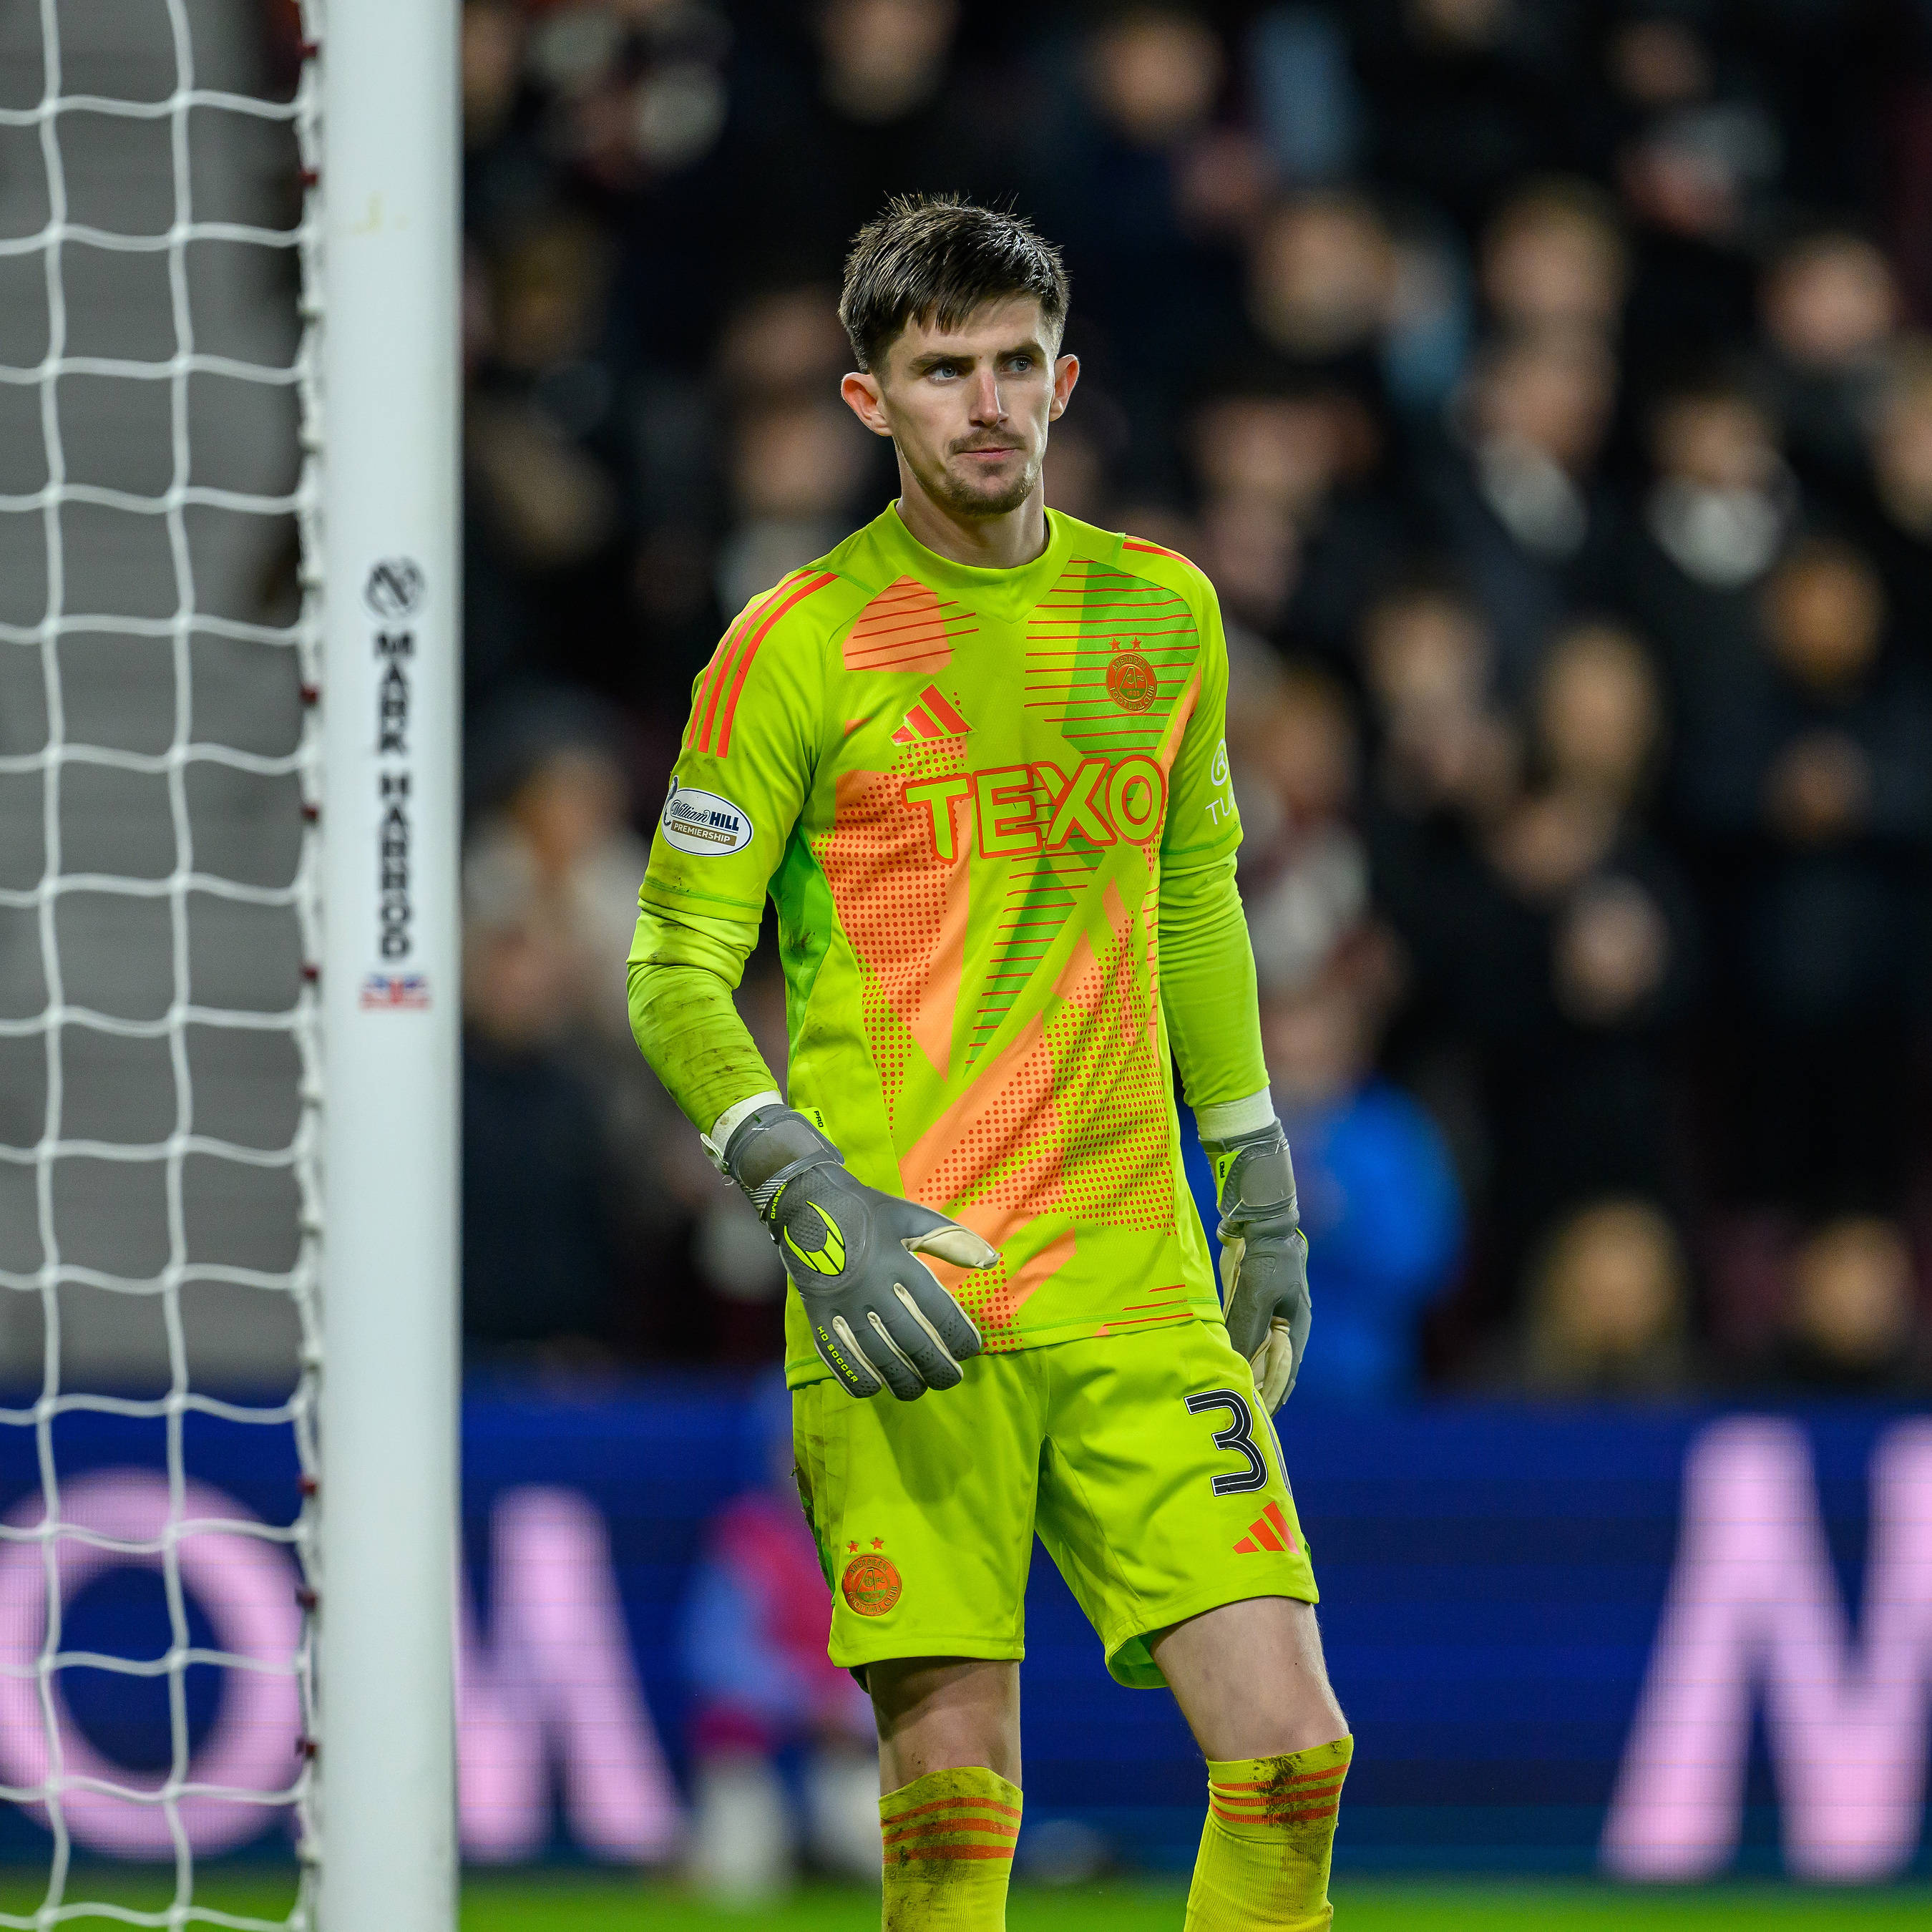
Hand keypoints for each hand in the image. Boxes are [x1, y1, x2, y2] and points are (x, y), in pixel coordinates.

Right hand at [724, 1106, 995, 1399]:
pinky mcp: (818, 1314)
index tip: (970, 1349)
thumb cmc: (867, 1211)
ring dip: (902, 1378)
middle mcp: (871, 1287)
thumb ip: (952, 1239)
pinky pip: (838, 1356)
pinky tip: (875, 1388)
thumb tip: (992, 1261)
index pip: (937, 1309)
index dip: (958, 1335)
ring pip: (877, 1354)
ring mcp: (842, 1304)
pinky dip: (857, 1378)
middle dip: (936, 1366)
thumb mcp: (912, 1216)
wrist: (806, 1203)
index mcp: (898, 1261)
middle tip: (952, 1379)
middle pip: (911, 1339)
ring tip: (919, 1388)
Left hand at [1205, 1120, 1310, 1410]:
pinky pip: (1238, 1332)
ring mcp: (1266, 1312)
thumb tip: (1236, 1364)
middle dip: (1255, 1387)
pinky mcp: (1249, 1301)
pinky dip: (1229, 1348)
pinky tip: (1215, 1360)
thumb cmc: (1266, 1256)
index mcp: (1295, 1327)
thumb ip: (1247, 1329)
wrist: (1259, 1219)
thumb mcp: (1257, 1295)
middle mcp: (1283, 1324)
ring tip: (1222, 1391)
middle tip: (1234, 1411)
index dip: (1272, 1397)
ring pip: (1252, 1350)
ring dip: (1240, 1368)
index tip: (1257, 1418)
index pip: (1285, 1373)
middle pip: (1268, 1365)